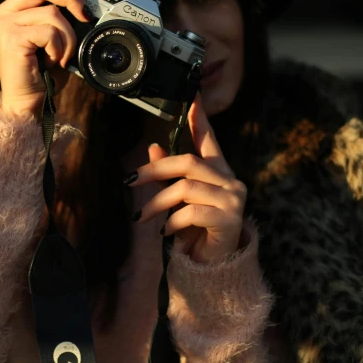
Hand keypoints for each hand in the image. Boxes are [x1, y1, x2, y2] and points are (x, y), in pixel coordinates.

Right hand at [0, 0, 92, 117]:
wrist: (27, 104)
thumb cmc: (41, 75)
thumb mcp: (52, 38)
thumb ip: (58, 15)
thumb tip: (83, 0)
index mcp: (11, 9)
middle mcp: (2, 13)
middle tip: (86, 14)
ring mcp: (3, 24)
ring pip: (51, 11)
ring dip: (68, 35)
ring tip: (63, 55)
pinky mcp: (9, 38)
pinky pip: (49, 31)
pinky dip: (60, 47)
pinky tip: (54, 61)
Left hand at [127, 94, 246, 262]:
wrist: (213, 267)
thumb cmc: (196, 230)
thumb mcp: (177, 200)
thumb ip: (167, 175)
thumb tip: (153, 147)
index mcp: (218, 172)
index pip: (209, 139)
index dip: (201, 118)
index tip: (193, 95)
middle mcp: (230, 181)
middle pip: (188, 163)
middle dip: (154, 171)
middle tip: (129, 181)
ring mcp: (233, 199)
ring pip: (186, 189)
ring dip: (158, 203)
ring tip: (143, 218)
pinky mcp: (229, 219)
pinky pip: (191, 212)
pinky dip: (172, 222)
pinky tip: (166, 232)